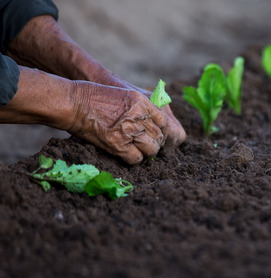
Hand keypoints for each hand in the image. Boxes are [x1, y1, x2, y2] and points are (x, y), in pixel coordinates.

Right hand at [68, 81, 185, 164]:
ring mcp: (129, 130)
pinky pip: (136, 158)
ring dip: (146, 153)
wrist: (74, 102)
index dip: (162, 131)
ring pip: (151, 149)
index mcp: (142, 101)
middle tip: (146, 146)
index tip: (155, 135)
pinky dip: (134, 160)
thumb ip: (142, 107)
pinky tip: (128, 155)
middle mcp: (139, 115)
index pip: (165, 121)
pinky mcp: (118, 144)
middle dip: (154, 143)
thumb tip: (154, 123)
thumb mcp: (125, 94)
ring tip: (139, 151)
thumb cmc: (96, 98)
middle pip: (159, 137)